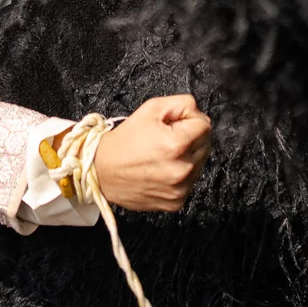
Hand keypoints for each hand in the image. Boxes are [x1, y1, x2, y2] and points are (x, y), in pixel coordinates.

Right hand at [90, 94, 210, 211]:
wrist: (102, 171)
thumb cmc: (125, 140)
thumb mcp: (150, 108)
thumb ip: (181, 104)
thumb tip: (199, 114)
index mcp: (177, 144)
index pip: (204, 125)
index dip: (189, 120)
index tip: (174, 124)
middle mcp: (182, 169)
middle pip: (205, 145)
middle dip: (191, 138)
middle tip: (167, 138)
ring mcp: (180, 189)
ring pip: (199, 164)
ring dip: (188, 157)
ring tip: (163, 155)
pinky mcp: (176, 202)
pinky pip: (190, 183)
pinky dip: (181, 176)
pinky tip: (162, 170)